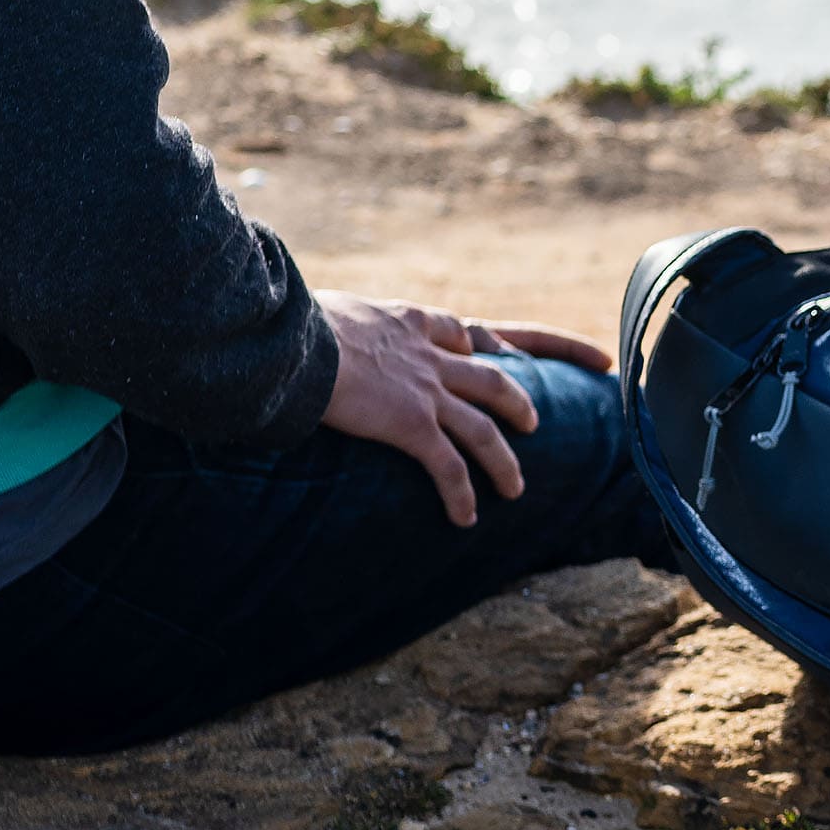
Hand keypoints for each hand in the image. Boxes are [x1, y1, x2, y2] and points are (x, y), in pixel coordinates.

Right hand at [317, 289, 601, 525]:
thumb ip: (338, 323)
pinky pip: (449, 468)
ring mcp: (427, 392)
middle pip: (492, 381)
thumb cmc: (296, 323)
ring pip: (483, 431)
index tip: (487, 357)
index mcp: (409, 322)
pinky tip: (466, 518)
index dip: (475, 347)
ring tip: (515, 487)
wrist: (298, 342)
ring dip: (503, 462)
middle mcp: (429, 357)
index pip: (456, 331)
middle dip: (517, 402)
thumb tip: (311, 328)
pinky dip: (461, 495)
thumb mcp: (330, 310)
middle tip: (532, 421)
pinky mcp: (412, 426)